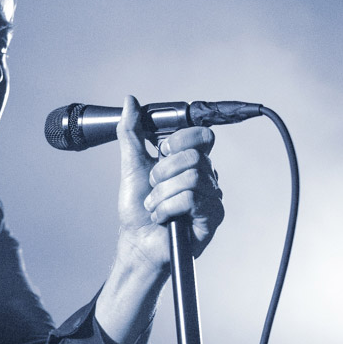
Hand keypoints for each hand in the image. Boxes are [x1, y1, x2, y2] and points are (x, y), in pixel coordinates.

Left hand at [116, 96, 223, 266]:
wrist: (137, 241)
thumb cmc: (137, 208)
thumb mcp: (132, 164)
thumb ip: (132, 132)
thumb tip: (130, 101)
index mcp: (191, 161)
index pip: (202, 136)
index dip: (179, 141)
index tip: (160, 151)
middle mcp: (206, 176)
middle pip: (193, 157)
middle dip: (161, 173)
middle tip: (152, 187)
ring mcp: (211, 197)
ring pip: (189, 179)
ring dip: (160, 195)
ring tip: (155, 206)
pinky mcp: (212, 217)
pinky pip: (190, 200)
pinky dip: (166, 209)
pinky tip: (162, 218)